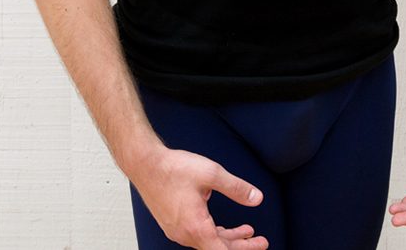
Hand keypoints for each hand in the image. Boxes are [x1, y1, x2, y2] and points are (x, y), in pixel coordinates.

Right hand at [130, 146, 267, 248]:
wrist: (145, 164)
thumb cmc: (174, 168)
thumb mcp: (212, 173)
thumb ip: (236, 188)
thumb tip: (256, 198)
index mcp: (196, 227)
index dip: (244, 249)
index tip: (260, 244)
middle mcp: (185, 234)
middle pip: (217, 249)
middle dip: (241, 245)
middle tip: (260, 241)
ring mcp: (177, 230)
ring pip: (207, 242)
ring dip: (227, 238)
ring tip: (246, 231)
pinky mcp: (172, 224)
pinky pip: (197, 235)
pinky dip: (213, 232)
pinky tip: (221, 224)